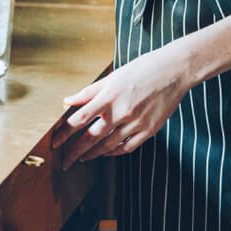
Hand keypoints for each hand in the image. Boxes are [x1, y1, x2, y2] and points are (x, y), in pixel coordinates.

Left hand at [53, 45, 192, 169]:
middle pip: (91, 138)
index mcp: (109, 97)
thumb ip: (89, 92)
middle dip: (75, 152)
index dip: (64, 133)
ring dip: (93, 154)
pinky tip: (106, 152)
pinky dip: (114, 152)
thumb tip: (68, 101)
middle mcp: (121, 112)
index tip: (55, 142)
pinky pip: (127, 147)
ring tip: (83, 158)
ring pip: (108, 146)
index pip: (79, 119)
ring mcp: (136, 123)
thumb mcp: (113, 76)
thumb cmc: (144, 69)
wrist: (175, 71)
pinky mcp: (149, 130)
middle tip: (65, 161)